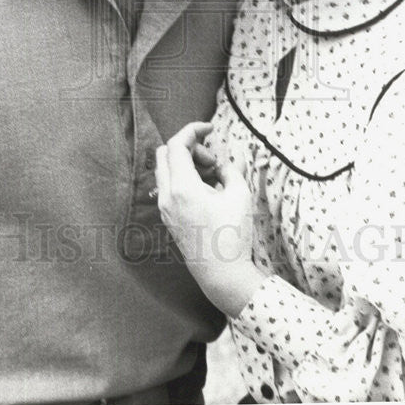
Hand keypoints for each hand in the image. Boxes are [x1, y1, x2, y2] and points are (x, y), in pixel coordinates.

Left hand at [156, 122, 263, 316]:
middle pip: (165, 153)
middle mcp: (167, 196)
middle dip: (188, 147)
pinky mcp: (168, 218)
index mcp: (182, 188)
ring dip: (186, 163)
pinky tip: (207, 189)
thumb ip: (230, 169)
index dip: (193, 130)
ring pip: (166, 170)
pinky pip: (169, 186)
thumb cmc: (233, 236)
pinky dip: (184, 178)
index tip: (210, 128)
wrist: (222, 276)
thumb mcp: (239, 195)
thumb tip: (222, 164)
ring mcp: (165, 209)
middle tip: (212, 160)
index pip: (177, 144)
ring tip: (214, 176)